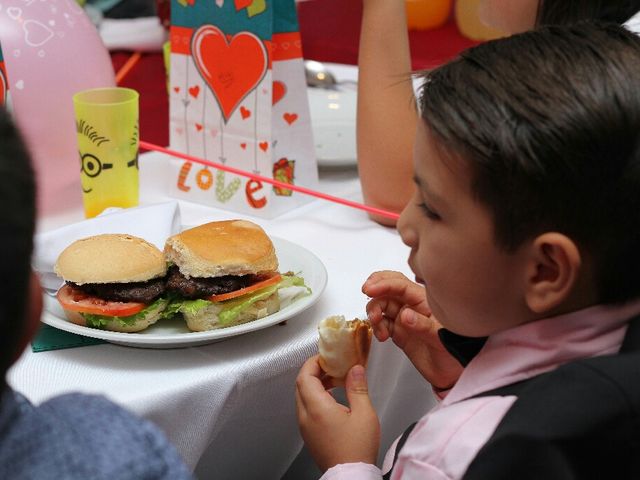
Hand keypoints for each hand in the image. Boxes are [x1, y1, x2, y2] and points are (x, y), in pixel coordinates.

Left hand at [295, 355, 379, 471]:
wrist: (350, 476)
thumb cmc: (357, 448)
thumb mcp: (364, 413)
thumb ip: (357, 387)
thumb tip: (355, 369)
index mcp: (317, 408)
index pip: (305, 376)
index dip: (313, 363)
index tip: (326, 357)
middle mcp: (306, 416)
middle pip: (301, 385)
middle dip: (314, 372)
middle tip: (331, 366)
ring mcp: (305, 427)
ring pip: (302, 397)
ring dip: (314, 385)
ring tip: (334, 381)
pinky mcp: (308, 435)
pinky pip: (305, 409)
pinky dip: (314, 398)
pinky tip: (331, 399)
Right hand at [362, 271, 462, 390]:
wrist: (453, 374)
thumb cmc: (455, 352)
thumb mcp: (442, 339)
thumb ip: (423, 326)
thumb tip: (405, 315)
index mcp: (425, 301)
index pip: (401, 285)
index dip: (384, 284)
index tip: (370, 289)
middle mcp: (413, 306)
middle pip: (389, 287)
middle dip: (376, 288)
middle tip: (366, 293)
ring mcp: (405, 318)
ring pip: (382, 305)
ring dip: (374, 311)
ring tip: (377, 324)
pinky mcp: (399, 331)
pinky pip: (382, 323)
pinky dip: (376, 327)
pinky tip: (381, 336)